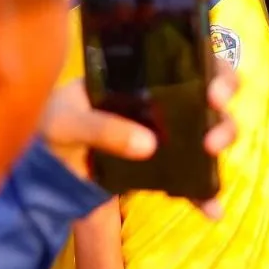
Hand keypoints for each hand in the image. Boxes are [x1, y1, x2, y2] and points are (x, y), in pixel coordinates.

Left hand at [39, 61, 237, 209]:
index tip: (213, 92)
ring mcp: (171, 131)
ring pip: (213, 131)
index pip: (197, 58)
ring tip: (209, 156)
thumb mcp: (68, 119)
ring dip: (221, 143)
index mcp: (149, 71)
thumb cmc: (57, 120)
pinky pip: (193, 178)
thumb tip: (148, 145)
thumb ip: (102, 127)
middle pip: (216, 96)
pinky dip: (205, 193)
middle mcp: (169, 96)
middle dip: (223, 114)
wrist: (45, 162)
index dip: (217, 70)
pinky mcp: (166, 165)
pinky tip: (212, 210)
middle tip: (211, 136)